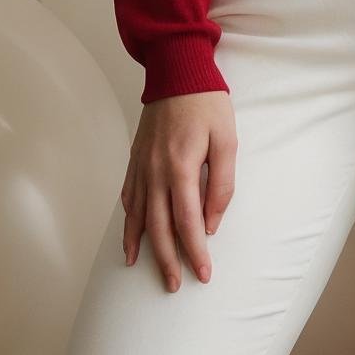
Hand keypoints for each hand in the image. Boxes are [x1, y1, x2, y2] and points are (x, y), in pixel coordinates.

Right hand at [121, 89, 236, 292]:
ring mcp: (141, 166)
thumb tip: (211, 222)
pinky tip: (130, 234)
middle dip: (167, 260)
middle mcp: (156, 172)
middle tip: (175, 285)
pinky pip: (128, 196)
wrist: (177, 69)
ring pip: (138, 216)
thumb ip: (221, 183)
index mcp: (181, 168)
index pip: (187, 223)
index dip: (195, 252)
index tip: (203, 274)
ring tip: (144, 269)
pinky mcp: (135, 158)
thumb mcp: (226, 140)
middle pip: (159, 228)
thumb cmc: (206, 102)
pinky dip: (128, 219)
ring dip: (143, 246)